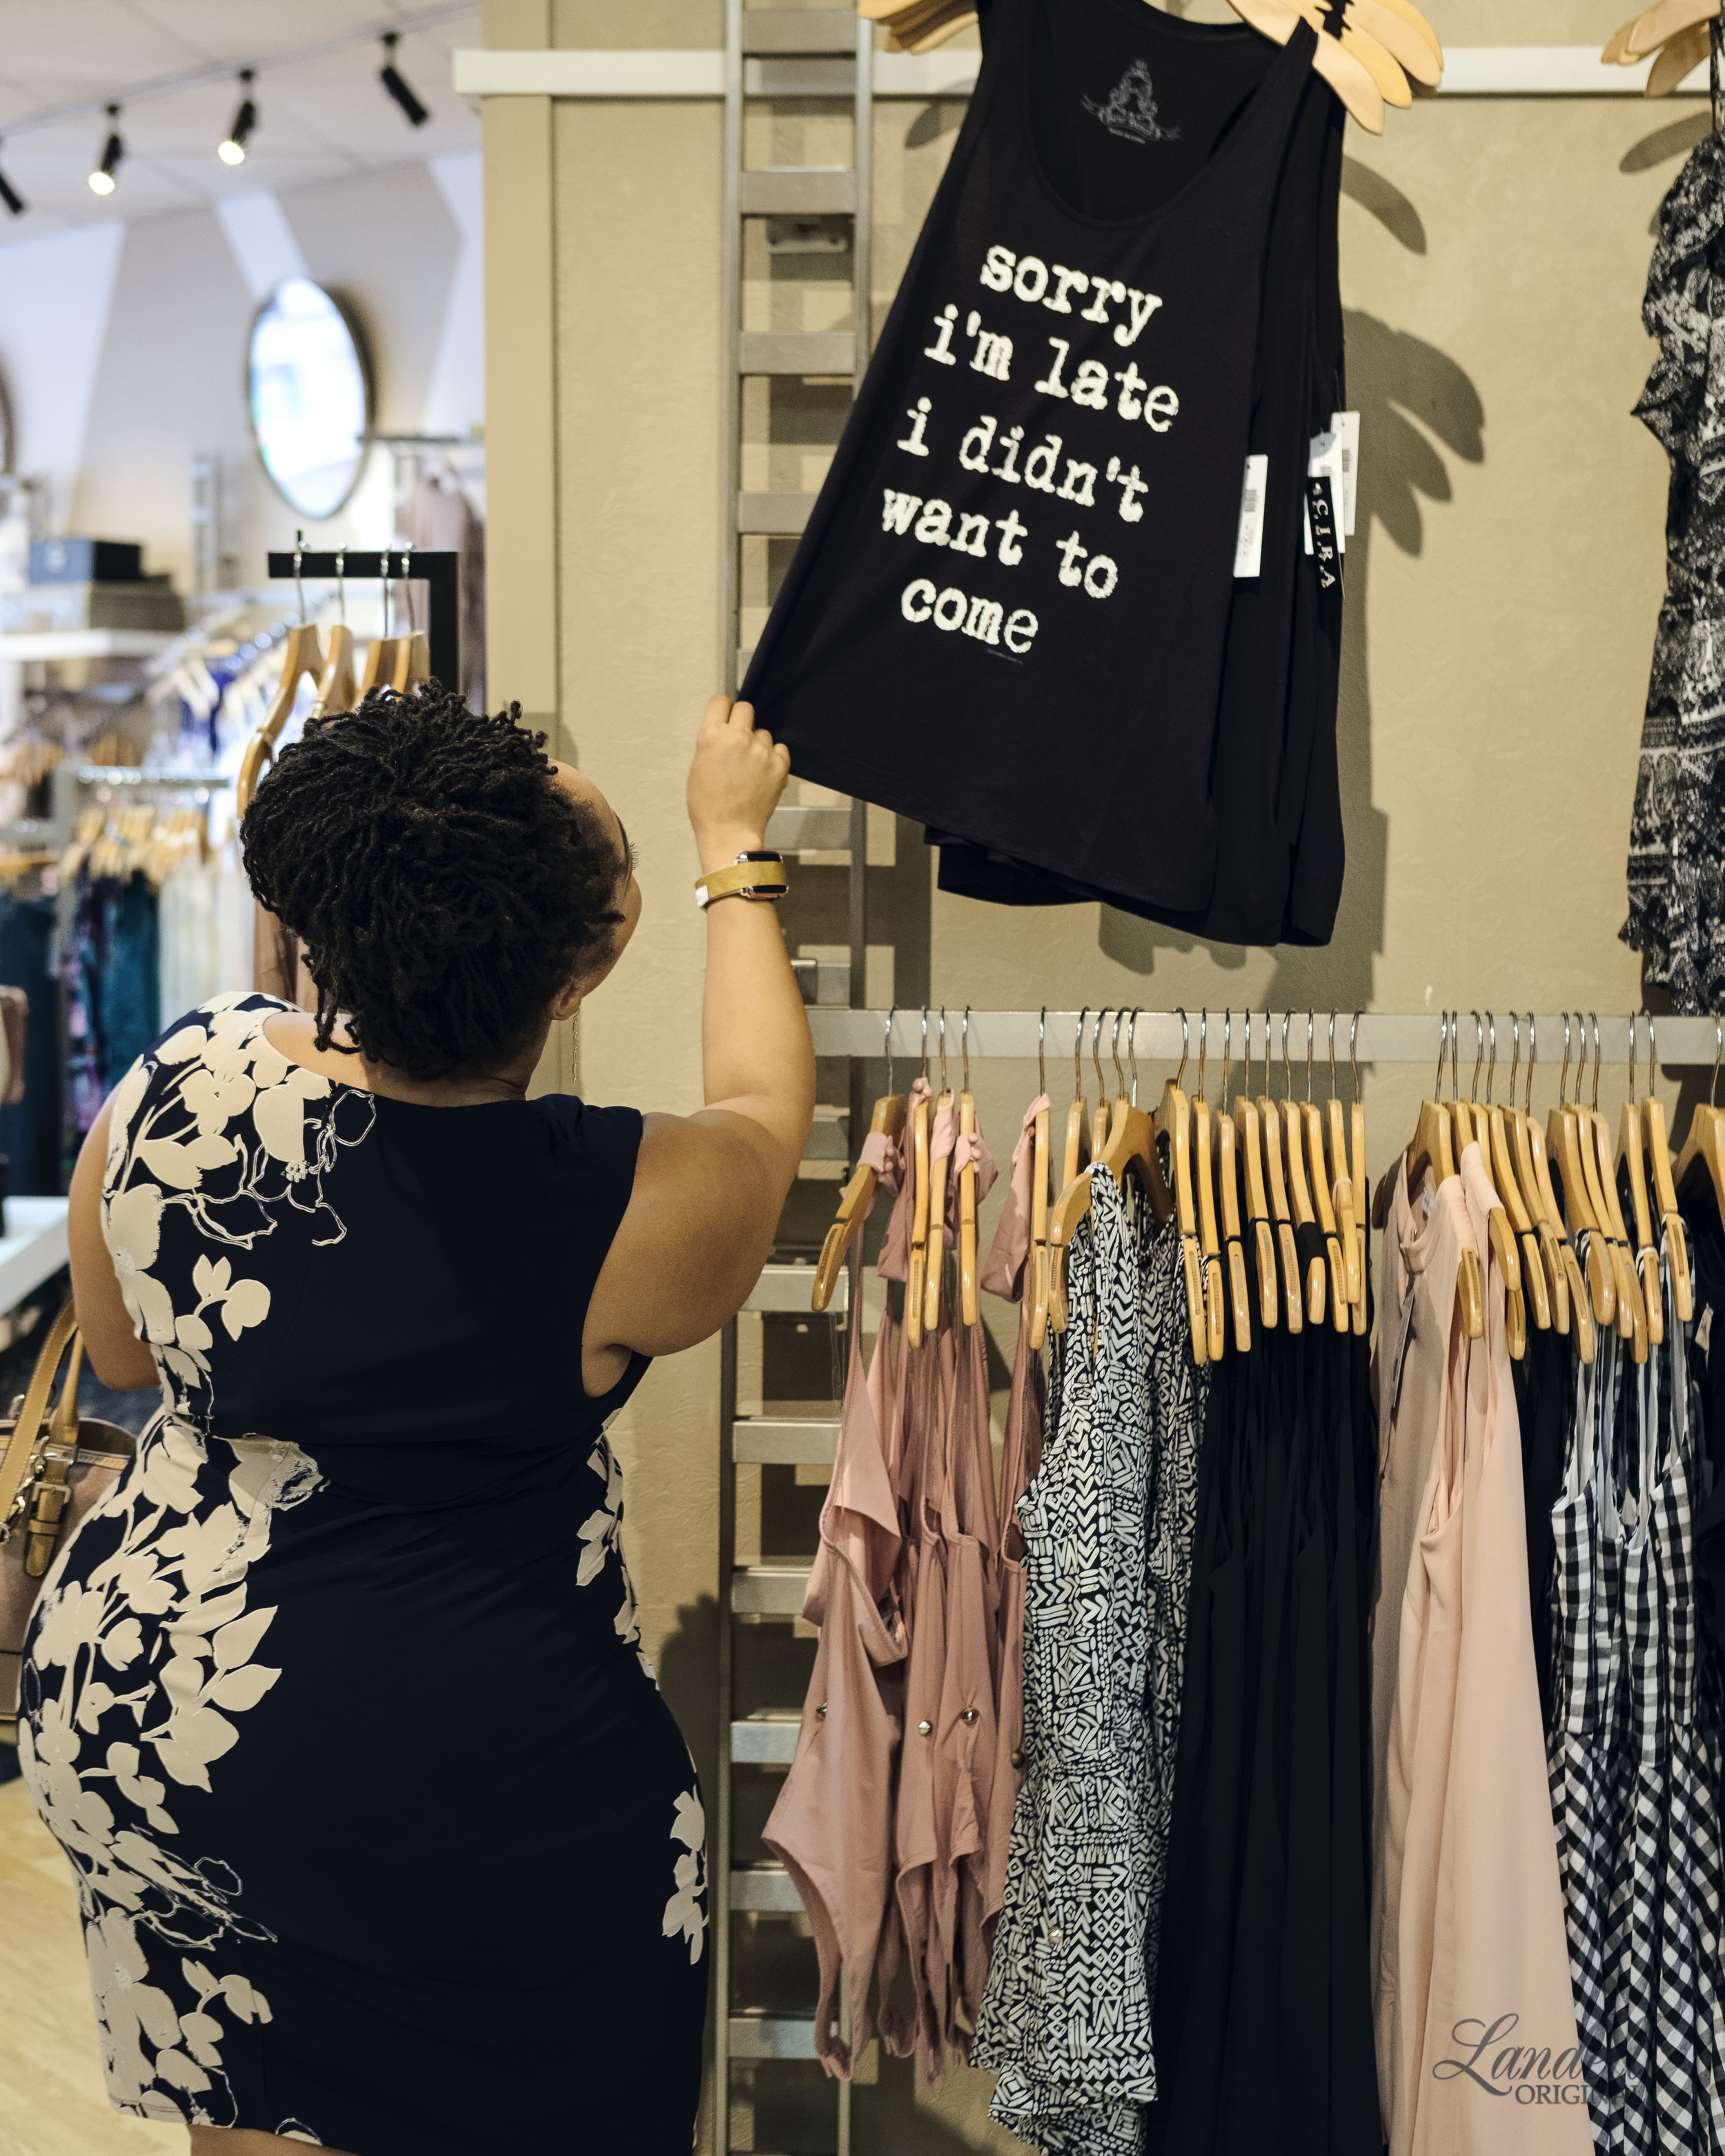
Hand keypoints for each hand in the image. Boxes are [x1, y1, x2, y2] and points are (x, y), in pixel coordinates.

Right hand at [687, 695, 791, 873]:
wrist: (730, 832)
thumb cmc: (709, 807)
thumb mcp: (698, 767)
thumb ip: (712, 743)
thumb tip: (724, 732)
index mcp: (711, 736)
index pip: (721, 701)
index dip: (723, 709)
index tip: (725, 715)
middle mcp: (737, 737)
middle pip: (745, 708)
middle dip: (742, 721)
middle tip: (738, 741)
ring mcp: (760, 750)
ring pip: (763, 732)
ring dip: (758, 744)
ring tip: (750, 768)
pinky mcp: (779, 764)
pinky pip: (780, 749)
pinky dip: (773, 758)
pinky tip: (763, 773)